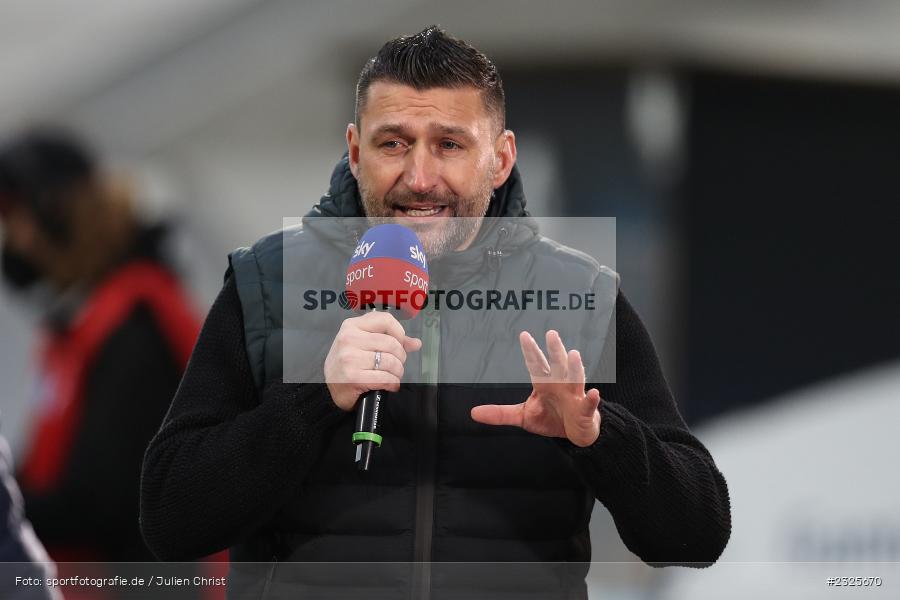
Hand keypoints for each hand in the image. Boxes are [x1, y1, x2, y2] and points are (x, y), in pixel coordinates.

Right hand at [324, 311, 421, 410]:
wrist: (333, 388)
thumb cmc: (350, 364)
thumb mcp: (364, 345)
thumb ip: (390, 340)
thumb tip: (415, 343)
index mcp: (352, 326)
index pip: (385, 320)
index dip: (399, 332)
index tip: (400, 343)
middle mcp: (348, 339)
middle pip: (391, 343)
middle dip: (400, 357)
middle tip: (396, 364)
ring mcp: (349, 358)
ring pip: (390, 361)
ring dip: (397, 372)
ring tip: (393, 375)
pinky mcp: (352, 377)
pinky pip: (385, 378)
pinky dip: (392, 383)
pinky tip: (389, 384)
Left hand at [470, 330, 601, 446]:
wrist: (575, 434)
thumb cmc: (551, 419)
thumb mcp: (523, 416)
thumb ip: (500, 413)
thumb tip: (473, 412)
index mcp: (544, 384)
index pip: (536, 365)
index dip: (531, 351)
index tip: (524, 335)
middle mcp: (560, 385)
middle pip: (557, 365)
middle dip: (554, 351)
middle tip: (551, 334)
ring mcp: (574, 396)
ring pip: (575, 379)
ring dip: (575, 368)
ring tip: (574, 354)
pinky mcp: (585, 411)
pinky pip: (589, 404)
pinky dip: (592, 399)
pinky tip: (594, 393)